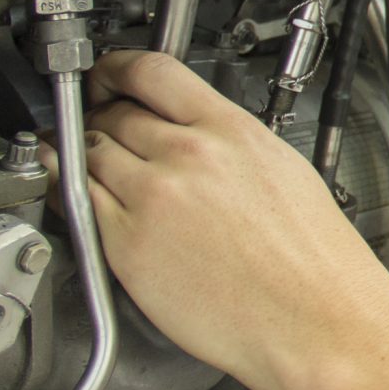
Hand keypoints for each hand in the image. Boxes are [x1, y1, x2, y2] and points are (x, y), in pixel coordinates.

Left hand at [42, 50, 388, 389]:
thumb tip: (197, 134)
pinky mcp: (127, 247)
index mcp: (232, 131)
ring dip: (79, 153)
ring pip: (87, 154)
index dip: (116, 67)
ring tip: (82, 161)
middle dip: (99, 116)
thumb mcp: (284, 170)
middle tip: (97, 124)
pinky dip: (69, 194)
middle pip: (113, 113)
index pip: (152, 71)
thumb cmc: (315, 263)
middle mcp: (188, 157)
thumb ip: (230, 143)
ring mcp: (153, 200)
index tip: (107, 72)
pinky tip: (77, 196)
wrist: (319, 322)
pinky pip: (78, 204)